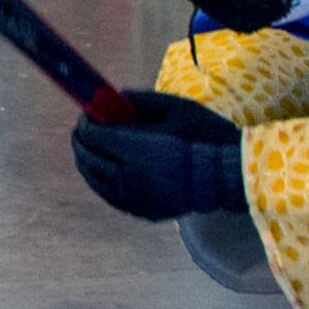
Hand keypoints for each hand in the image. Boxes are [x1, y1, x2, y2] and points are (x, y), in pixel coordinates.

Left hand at [69, 92, 246, 221]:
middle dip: (81, 142)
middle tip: (82, 130)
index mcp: (138, 149)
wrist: (227, 175)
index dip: (86, 123)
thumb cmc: (204, 135)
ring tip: (86, 151)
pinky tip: (101, 172)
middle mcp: (130, 177)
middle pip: (90, 159)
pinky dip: (100, 182)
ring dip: (86, 163)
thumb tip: (111, 97)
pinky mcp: (142, 211)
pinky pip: (110, 197)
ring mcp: (135, 198)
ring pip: (95, 182)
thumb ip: (139, 101)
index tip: (86, 114)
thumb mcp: (174, 109)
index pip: (95, 136)